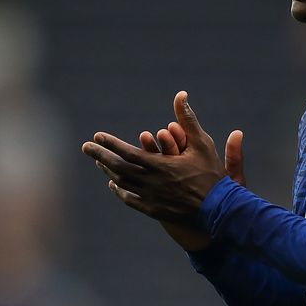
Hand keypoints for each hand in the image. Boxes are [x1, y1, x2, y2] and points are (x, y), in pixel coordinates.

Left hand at [83, 91, 245, 232]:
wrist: (219, 210)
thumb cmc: (211, 174)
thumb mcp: (202, 143)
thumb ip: (188, 119)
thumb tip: (181, 95)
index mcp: (158, 165)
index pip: (126, 152)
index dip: (110, 143)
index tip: (97, 136)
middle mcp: (150, 183)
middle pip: (117, 168)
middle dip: (100, 156)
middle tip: (86, 147)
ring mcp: (150, 199)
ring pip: (122, 184)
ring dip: (108, 172)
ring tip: (99, 163)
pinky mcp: (153, 211)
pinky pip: (130, 200)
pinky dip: (119, 191)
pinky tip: (114, 185)